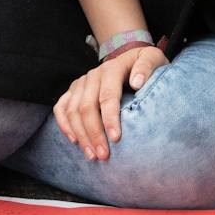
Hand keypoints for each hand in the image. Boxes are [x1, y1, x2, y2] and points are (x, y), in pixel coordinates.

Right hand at [52, 45, 167, 160]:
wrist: (132, 58)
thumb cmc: (146, 64)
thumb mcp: (153, 58)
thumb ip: (146, 67)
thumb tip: (136, 82)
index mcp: (112, 68)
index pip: (108, 96)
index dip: (110, 119)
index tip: (115, 139)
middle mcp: (93, 75)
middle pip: (87, 107)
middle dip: (94, 134)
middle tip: (103, 156)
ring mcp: (81, 82)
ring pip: (72, 110)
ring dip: (80, 135)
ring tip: (91, 155)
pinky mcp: (73, 90)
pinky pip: (61, 107)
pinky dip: (64, 125)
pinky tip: (74, 141)